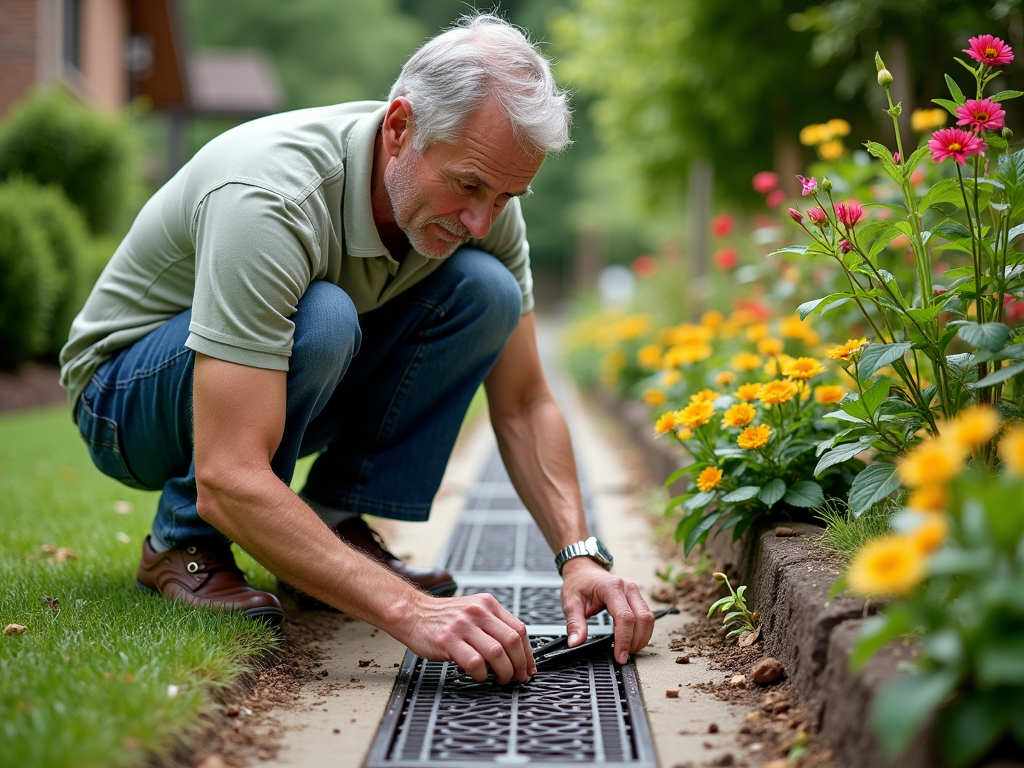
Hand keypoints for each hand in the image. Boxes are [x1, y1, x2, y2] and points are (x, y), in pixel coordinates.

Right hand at [398, 593, 535, 683]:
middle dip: (519, 665)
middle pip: (512, 641)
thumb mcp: (472, 611)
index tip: (528, 668)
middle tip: (516, 677)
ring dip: (503, 672)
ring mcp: (463, 626)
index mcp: (488, 604)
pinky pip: (475, 662)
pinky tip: (478, 675)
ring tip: (500, 679)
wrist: (413, 612)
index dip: (527, 653)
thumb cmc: (442, 617)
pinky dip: (481, 674)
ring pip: (497, 653)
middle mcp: (478, 612)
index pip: (519, 629)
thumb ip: (493, 626)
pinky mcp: (449, 640)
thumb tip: (516, 653)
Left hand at [560, 558, 654, 663]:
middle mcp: (627, 588)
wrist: (584, 569)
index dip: (624, 639)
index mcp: (611, 587)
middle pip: (643, 619)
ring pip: (648, 618)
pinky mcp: (637, 597)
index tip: (619, 656)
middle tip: (623, 656)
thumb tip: (575, 642)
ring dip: (641, 638)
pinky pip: (646, 616)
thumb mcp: (571, 602)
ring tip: (627, 650)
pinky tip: (632, 640)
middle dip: (636, 641)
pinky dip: (642, 631)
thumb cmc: (578, 582)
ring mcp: (634, 592)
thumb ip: (575, 623)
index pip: (625, 617)